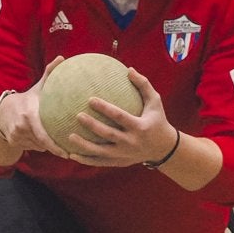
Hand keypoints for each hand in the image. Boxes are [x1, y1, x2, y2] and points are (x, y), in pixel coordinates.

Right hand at [0, 58, 69, 158]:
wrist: (2, 109)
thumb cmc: (26, 99)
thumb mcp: (37, 88)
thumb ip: (50, 74)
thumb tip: (62, 58)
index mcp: (29, 116)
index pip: (44, 135)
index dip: (55, 146)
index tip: (67, 153)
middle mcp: (21, 127)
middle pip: (43, 143)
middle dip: (54, 145)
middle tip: (68, 148)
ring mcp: (16, 137)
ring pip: (38, 146)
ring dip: (46, 145)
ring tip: (54, 138)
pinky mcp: (14, 143)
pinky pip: (32, 148)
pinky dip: (38, 145)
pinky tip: (41, 139)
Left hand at [60, 68, 178, 167]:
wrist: (163, 148)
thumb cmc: (157, 120)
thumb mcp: (155, 102)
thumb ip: (143, 85)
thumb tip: (129, 69)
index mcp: (139, 127)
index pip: (119, 116)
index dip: (105, 108)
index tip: (90, 99)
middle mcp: (131, 142)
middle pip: (108, 134)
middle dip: (93, 126)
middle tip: (78, 116)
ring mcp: (124, 154)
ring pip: (101, 152)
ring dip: (85, 146)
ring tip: (70, 137)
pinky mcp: (119, 162)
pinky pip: (100, 162)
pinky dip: (86, 160)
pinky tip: (72, 155)